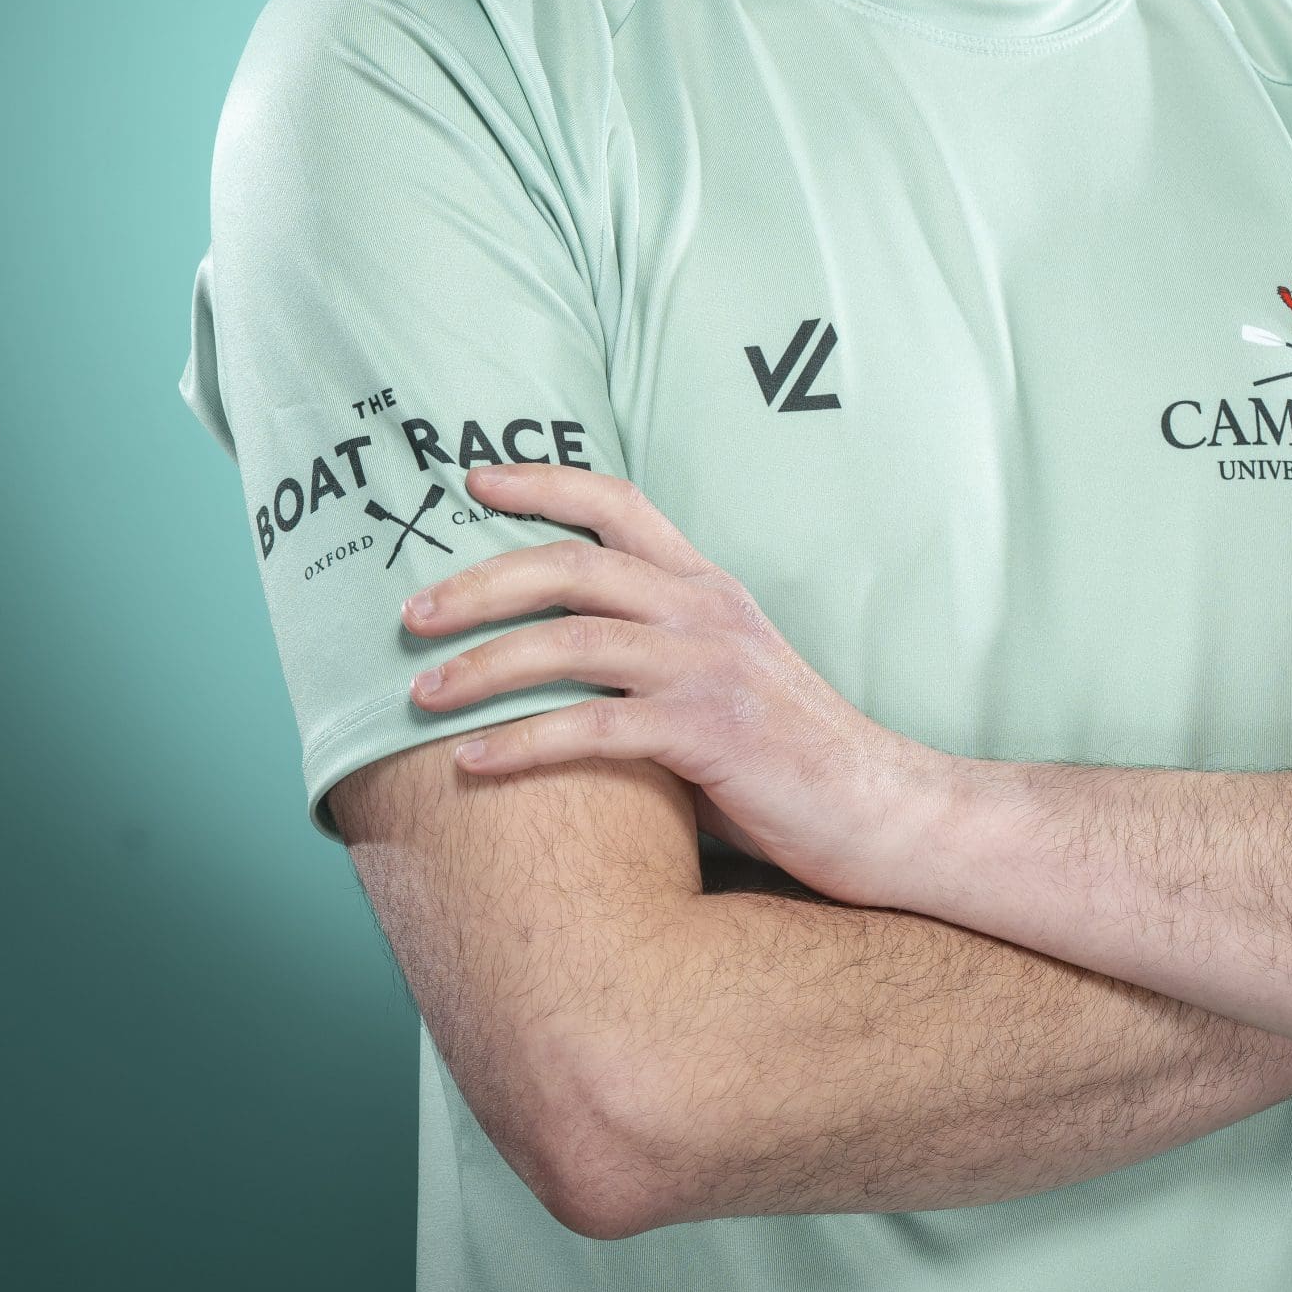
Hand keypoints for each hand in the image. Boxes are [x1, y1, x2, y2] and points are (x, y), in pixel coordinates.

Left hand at [401, 462, 939, 903]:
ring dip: (485, 664)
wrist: (883, 811)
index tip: (472, 479)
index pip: (619, 502)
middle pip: (574, 564)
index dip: (543, 482)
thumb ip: (656, 655)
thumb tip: (557, 664)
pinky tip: (470, 763)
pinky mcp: (710, 734)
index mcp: (709, 587)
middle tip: (409, 613)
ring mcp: (710, 669)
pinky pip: (595, 729)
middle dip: (481, 582)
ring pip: (574, 641)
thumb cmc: (791, 757)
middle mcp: (707, 611)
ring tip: (421, 694)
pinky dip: (522, 743)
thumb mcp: (724, 676)